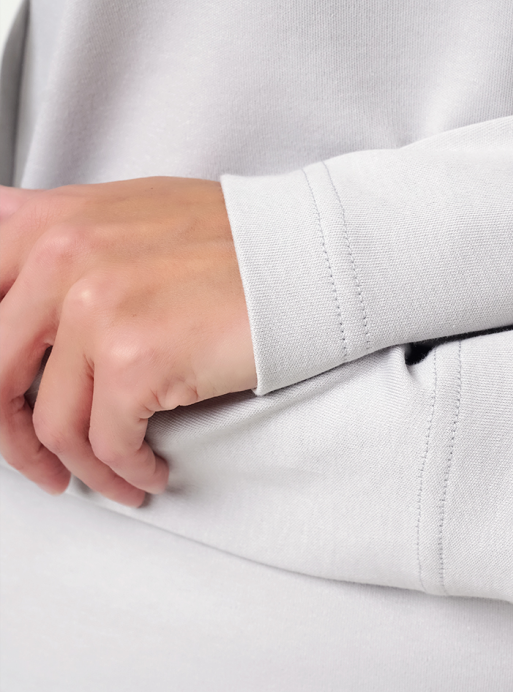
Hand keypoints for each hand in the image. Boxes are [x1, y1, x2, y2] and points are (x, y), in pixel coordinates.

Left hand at [0, 178, 254, 506]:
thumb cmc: (232, 243)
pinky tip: (149, 468)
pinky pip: (108, 443)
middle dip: (17, 438)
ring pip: (54, 424)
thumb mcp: (124, 216)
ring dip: (82, 468)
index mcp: (50, 223)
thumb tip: (17, 299)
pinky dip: (127, 469)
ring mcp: (96, 308)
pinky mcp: (137, 358)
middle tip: (43, 461)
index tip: (10, 405)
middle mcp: (62, 258)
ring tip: (114, 476)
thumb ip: (59, 243)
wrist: (305, 256)